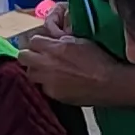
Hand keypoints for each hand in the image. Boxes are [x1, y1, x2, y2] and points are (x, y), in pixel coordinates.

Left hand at [14, 31, 134, 109]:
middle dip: (30, 55)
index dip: (38, 42)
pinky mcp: (54, 95)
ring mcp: (48, 81)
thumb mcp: (81, 41)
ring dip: (35, 70)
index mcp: (55, 48)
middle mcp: (47, 64)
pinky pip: (42, 88)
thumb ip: (62, 39)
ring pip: (29, 74)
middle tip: (39, 57)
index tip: (43, 44)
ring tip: (47, 71)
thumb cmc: (100, 60)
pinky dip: (47, 85)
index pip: (32, 40)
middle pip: (23, 56)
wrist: (111, 83)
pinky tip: (58, 83)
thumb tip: (52, 39)